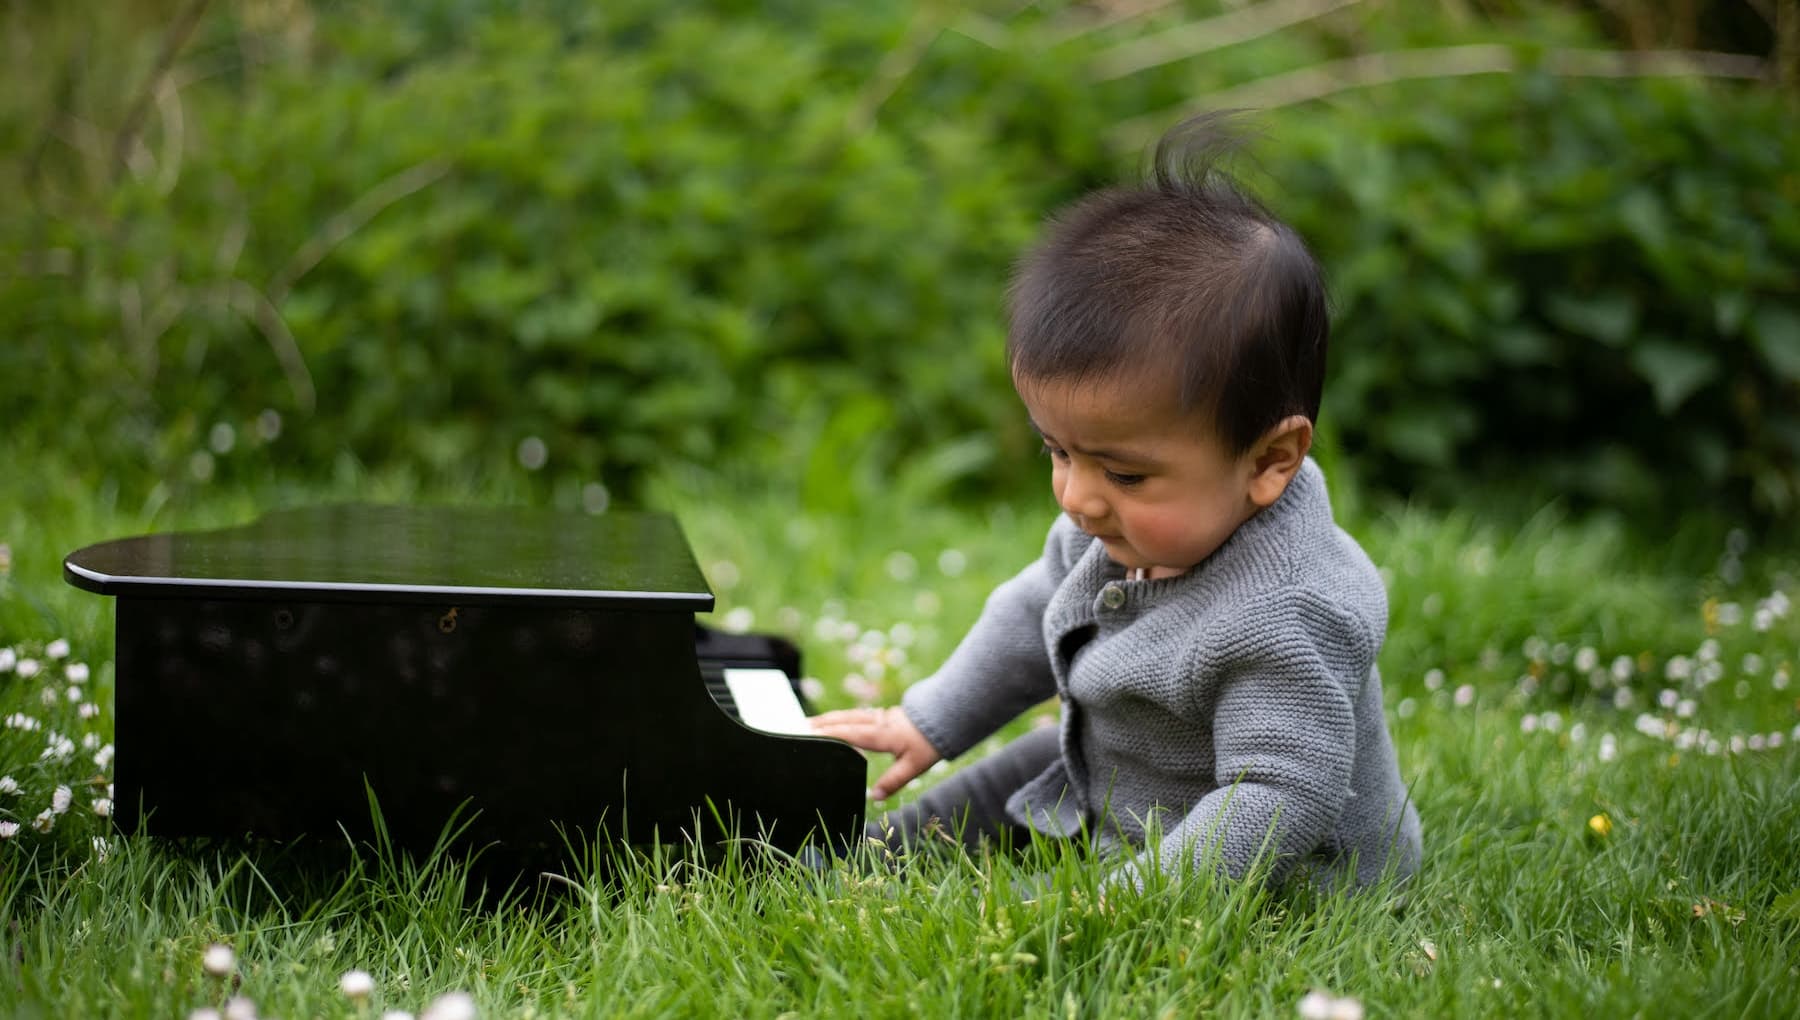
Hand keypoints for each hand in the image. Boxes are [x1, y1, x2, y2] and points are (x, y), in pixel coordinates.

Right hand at [809, 706, 941, 800]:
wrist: (945, 718)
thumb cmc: (930, 743)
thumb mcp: (914, 766)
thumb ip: (894, 781)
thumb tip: (874, 797)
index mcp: (881, 734)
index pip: (850, 733)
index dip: (829, 734)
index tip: (809, 733)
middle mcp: (877, 722)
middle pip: (844, 719)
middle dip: (822, 723)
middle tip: (800, 727)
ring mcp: (879, 716)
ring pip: (849, 715)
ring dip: (830, 718)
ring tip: (811, 724)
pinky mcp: (883, 715)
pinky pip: (856, 715)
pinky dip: (842, 718)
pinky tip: (837, 723)